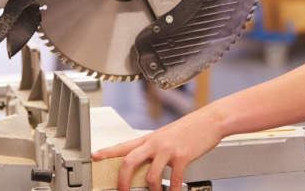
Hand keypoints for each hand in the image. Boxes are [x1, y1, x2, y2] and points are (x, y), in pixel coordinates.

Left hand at [91, 108, 223, 190]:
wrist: (210, 120)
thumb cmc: (189, 129)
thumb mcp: (166, 136)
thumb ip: (154, 149)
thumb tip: (145, 166)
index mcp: (149, 138)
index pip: (122, 145)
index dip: (106, 151)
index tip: (94, 157)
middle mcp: (155, 143)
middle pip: (128, 161)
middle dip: (122, 181)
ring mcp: (168, 150)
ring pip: (149, 175)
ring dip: (152, 190)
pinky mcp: (182, 157)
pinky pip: (173, 180)